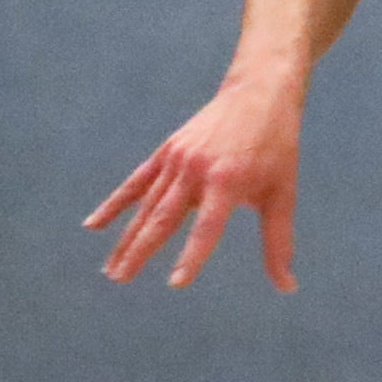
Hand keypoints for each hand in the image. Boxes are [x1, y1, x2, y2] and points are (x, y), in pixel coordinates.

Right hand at [86, 78, 303, 290]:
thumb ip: (278, 242)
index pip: (206, 227)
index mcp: (228, 182)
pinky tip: (93, 225)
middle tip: (119, 279)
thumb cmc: (276, 148)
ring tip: (110, 270)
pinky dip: (114, 204)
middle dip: (139, 251)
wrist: (257, 93)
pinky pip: (135, 182)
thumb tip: (288, 288)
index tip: (175, 284)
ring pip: (145, 206)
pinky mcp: (166, 152)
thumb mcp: (282, 195)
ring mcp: (177, 160)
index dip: (191, 256)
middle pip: (162, 218)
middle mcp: (196, 171)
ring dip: (126, 238)